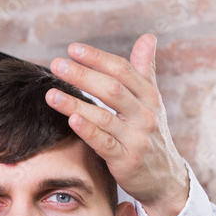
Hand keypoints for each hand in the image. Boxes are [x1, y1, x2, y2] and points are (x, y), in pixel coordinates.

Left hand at [46, 34, 188, 215]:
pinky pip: (105, 143)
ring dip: (75, 103)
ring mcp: (137, 138)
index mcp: (149, 97)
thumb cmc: (151, 134)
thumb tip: (147, 37)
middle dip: (83, 75)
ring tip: (51, 94)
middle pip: (112, 89)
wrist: (165, 178)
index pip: (123, 71)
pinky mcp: (127, 160)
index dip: (98, 58)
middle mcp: (145, 115)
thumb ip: (144, 71)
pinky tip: (71, 119)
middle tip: (56, 64)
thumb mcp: (152, 102)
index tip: (73, 48)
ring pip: (104, 117)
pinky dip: (88, 131)